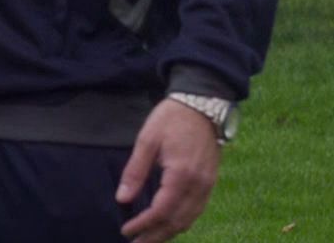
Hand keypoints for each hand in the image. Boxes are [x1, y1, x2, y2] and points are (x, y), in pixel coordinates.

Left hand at [118, 98, 221, 242]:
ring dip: (169, 233)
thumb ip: (135, 171)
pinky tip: (169, 225)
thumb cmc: (171, 119)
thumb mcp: (147, 140)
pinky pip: (197, 211)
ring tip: (149, 239)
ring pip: (189, 220)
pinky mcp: (210, 183)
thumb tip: (122, 199)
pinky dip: (182, 222)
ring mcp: (208, 185)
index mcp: (181, 175)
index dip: (143, 225)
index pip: (161, 211)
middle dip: (155, 236)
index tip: (126, 231)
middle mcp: (198, 185)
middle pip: (176, 222)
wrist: (202, 105)